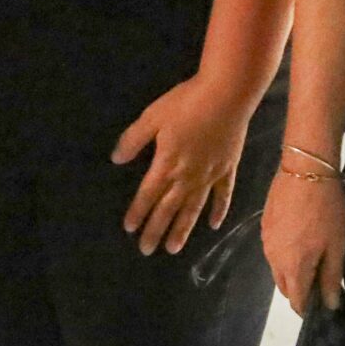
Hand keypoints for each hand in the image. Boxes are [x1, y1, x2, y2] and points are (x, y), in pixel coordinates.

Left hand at [112, 77, 250, 256]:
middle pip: (168, 208)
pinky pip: (223, 196)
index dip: (138, 212)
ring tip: (173, 248)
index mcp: (167, 164)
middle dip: (156, 230)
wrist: (227, 95)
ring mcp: (210, 175)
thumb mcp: (152, 117)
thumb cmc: (186, 103)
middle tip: (146, 250)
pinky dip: (218, 211)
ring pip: (193, 209)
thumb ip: (133, 140)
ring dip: (182, 229)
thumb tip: (116, 159)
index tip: (129, 229)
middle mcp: (187, 177)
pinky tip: (213, 225)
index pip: (148, 195)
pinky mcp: (227, 169)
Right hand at [263, 167, 344, 314]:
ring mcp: (266, 242)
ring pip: (277, 269)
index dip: (309, 308)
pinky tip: (299, 237)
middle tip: (320, 279)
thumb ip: (332, 277)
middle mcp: (274, 259)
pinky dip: (284, 253)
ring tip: (311, 256)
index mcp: (293, 267)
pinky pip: (273, 250)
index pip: (296, 301)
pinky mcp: (264, 225)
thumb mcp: (337, 244)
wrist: (305, 169)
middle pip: (284, 287)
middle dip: (299, 290)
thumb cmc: (326, 209)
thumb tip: (331, 305)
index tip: (322, 305)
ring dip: (291, 271)